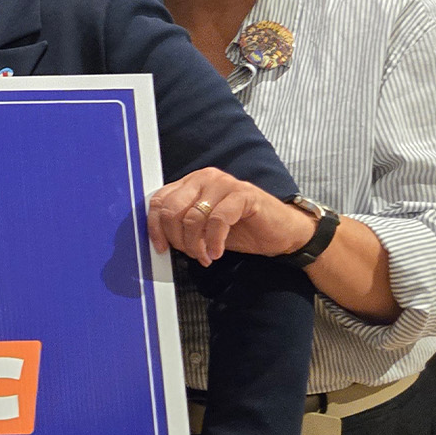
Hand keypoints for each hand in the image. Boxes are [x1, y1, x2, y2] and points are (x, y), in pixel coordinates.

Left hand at [148, 168, 317, 265]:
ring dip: (195, 244)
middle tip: (192, 254)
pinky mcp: (243, 194)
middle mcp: (204, 178)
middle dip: (177, 239)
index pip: (158, 201)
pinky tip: (217, 252)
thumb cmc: (241, 229)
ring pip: (192, 217)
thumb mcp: (203, 228)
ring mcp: (224, 183)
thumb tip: (159, 240)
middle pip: (171, 210)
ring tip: (205, 256)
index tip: (161, 248)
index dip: (155, 227)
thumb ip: (181, 227)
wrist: (280, 232)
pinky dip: (214, 241)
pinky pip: (217, 220)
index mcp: (190, 183)